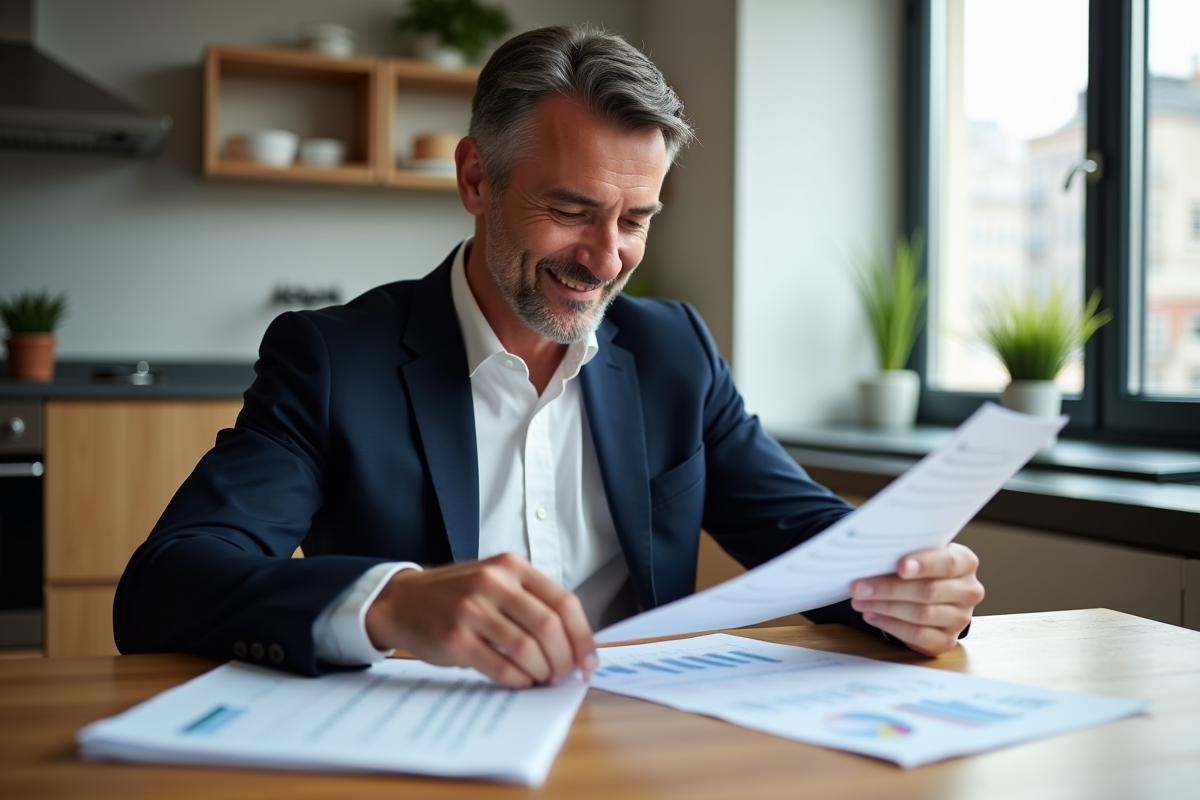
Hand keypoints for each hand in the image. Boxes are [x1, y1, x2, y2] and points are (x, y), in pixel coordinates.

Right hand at [364, 552, 596, 687]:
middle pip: (549, 627)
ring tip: (542, 679)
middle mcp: (494, 583)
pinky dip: (519, 680)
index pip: (563, 602)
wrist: (401, 600)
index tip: (588, 661)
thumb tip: (573, 643)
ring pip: (528, 649)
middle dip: (564, 659)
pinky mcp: (456, 638)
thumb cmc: (455, 595)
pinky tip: (520, 681)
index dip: (582, 636)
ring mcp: (473, 609)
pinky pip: (501, 666)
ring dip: (542, 672)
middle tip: (564, 675)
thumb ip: (530, 601)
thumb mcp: (495, 581)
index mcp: (511, 567)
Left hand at [850, 543, 984, 656]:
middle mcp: (969, 591)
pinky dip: (890, 625)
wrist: (934, 594)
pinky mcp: (947, 640)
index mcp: (966, 563)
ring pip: (921, 614)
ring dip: (884, 607)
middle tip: (859, 587)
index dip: (924, 564)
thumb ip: (904, 554)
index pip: (948, 563)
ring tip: (859, 601)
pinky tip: (872, 615)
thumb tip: (872, 558)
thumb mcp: (918, 555)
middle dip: (889, 589)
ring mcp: (960, 618)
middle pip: (929, 591)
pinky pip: (918, 635)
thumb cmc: (921, 569)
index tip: (901, 566)